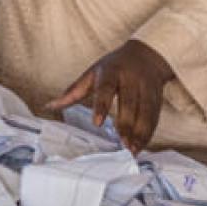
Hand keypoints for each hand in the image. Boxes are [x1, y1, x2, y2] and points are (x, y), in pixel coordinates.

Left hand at [46, 40, 173, 153]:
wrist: (146, 56)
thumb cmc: (112, 66)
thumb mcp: (91, 73)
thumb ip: (73, 91)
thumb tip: (49, 106)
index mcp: (110, 71)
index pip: (105, 88)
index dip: (102, 105)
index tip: (97, 123)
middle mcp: (130, 78)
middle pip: (129, 103)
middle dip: (126, 125)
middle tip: (122, 144)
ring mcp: (146, 87)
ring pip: (145, 112)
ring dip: (139, 133)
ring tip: (132, 149)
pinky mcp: (157, 97)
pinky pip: (155, 117)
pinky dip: (149, 133)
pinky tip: (141, 145)